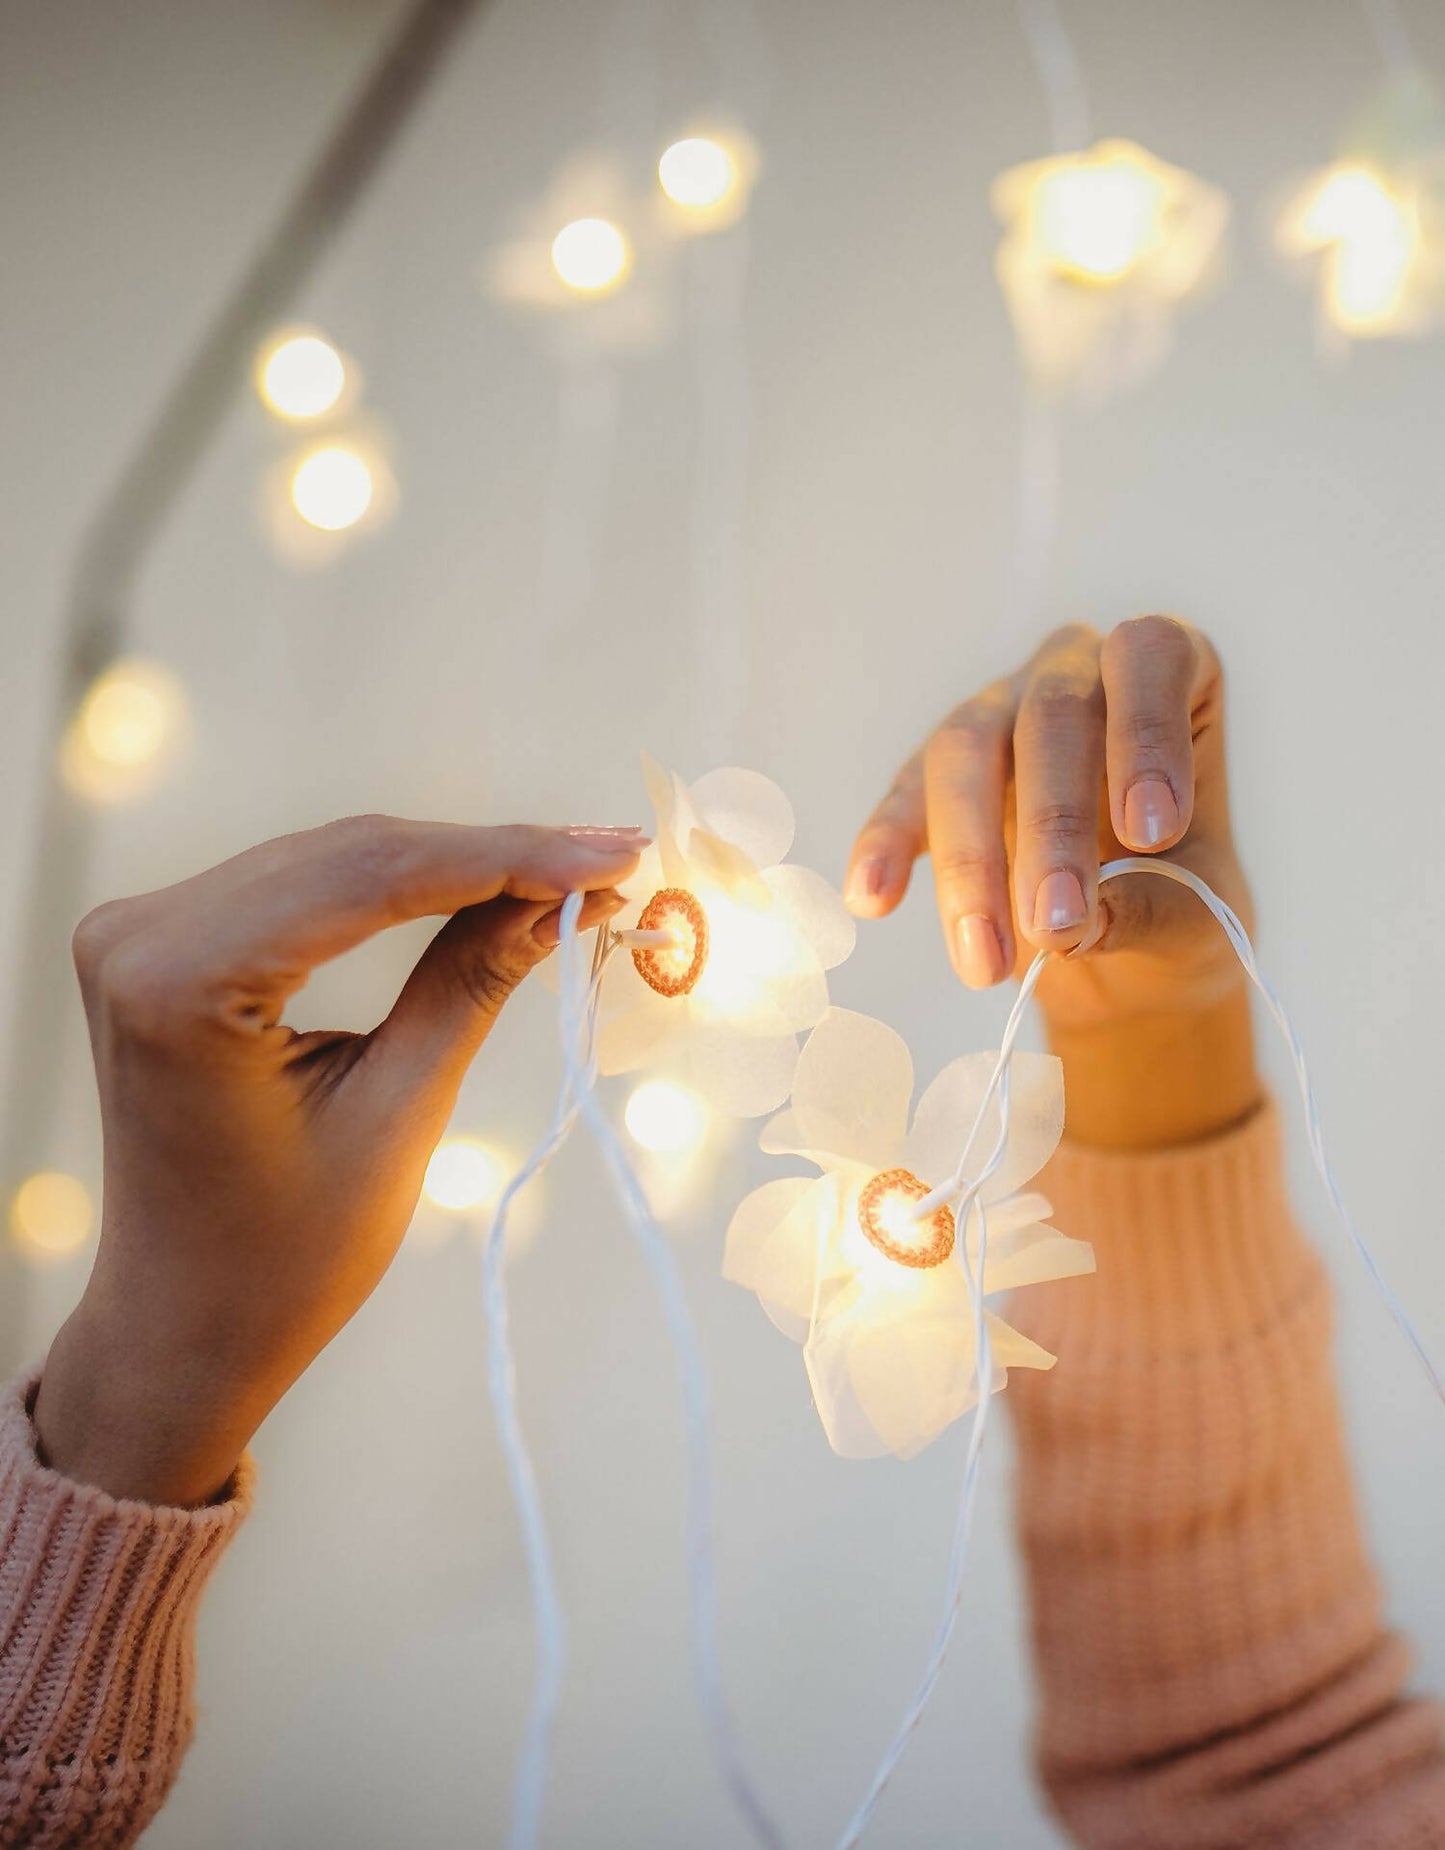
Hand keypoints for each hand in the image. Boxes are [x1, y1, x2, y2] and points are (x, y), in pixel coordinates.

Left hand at [33, 817, 645, 1505]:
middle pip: (351, 855)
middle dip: (490, 854)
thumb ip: (472, 983)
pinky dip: (395, 885)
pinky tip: (482, 881)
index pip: (371, 879)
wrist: (183, 1324)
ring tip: (571, 869)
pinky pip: (301, 887)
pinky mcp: (161, 941)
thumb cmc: (286, 1257)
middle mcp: (141, 936)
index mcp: (179, 985)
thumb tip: (568, 893)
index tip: (613, 852)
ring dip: (452, 862)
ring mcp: (140, 932)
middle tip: (611, 858)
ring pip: (333, 859)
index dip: (504, 856)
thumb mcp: (396, 1114)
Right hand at [846, 618, 1260, 1145]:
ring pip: (966, 751)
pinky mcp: (933, 773)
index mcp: (1168, 674)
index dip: (1146, 736)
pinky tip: (873, 900)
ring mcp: (997, 712)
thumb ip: (1150, 909)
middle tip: (1057, 924)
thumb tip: (1072, 919)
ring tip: (983, 964)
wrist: (1130, 950)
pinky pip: (903, 798)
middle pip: (1049, 716)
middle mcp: (1075, 671)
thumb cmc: (1180, 905)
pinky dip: (885, 847)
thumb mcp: (1197, 918)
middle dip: (1051, 827)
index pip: (1149, 660)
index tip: (1152, 833)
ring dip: (970, 861)